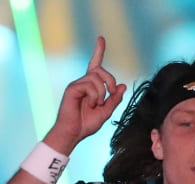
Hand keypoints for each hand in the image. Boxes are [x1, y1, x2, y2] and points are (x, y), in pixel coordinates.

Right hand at [45, 36, 127, 152]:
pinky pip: (89, 86)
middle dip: (110, 81)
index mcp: (90, 86)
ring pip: (96, 78)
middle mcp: (83, 82)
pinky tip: (89, 105)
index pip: (95, 64)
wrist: (73, 133)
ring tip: (96, 105)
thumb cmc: (86, 124)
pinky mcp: (72, 89)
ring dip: (101, 93)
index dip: (98, 51)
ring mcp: (77, 85)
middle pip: (100, 70)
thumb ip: (114, 99)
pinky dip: (94, 96)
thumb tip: (123, 86)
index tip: (101, 38)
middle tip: (112, 94)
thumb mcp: (105, 112)